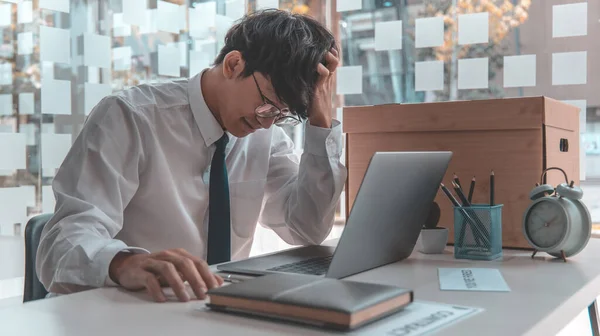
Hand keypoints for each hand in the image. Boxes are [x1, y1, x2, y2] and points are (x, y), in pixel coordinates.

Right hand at [109, 248, 223, 302]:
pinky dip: (157, 289)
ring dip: (178, 284)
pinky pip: (149, 279)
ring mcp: (153, 262)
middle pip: (185, 264)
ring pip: (168, 269)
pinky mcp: (140, 271)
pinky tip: (162, 299)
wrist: (129, 266)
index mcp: (179, 254)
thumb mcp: (179, 270)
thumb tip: (218, 282)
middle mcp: (167, 255)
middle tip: (202, 293)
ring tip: (184, 298)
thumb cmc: (157, 269)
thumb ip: (198, 275)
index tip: (215, 288)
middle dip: (195, 279)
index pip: (197, 262)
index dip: (207, 275)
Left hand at [307, 47, 339, 127]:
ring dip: (327, 55)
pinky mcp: (320, 88)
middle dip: (331, 50)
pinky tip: (315, 64)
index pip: (332, 61)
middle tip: (324, 44)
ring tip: (322, 51)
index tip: (324, 44)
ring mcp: (325, 83)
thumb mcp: (312, 90)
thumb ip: (309, 81)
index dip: (331, 52)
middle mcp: (328, 79)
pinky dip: (320, 67)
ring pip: (332, 64)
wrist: (321, 120)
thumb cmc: (314, 106)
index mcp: (327, 79)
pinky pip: (324, 73)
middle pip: (335, 59)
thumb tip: (297, 71)